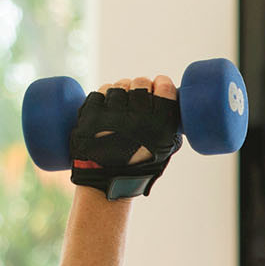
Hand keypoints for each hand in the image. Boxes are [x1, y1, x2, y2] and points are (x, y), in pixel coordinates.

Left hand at [69, 74, 181, 199]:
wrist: (107, 183)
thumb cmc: (140, 167)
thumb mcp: (165, 150)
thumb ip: (171, 127)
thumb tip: (173, 101)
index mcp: (159, 126)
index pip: (165, 86)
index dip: (162, 83)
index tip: (159, 85)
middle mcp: (137, 118)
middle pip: (141, 82)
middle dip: (141, 87)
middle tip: (138, 96)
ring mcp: (112, 114)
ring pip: (120, 85)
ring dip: (122, 91)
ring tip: (121, 105)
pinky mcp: (91, 114)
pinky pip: (100, 91)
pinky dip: (104, 96)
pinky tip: (107, 107)